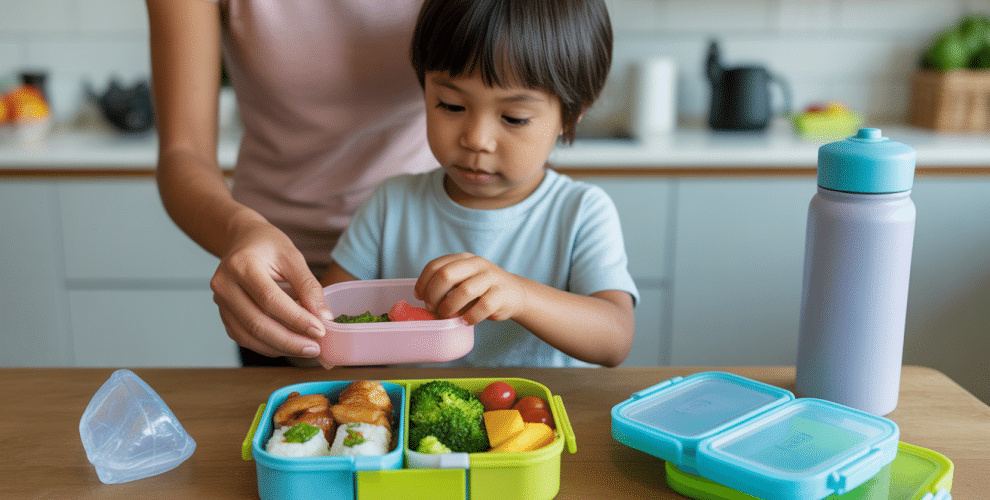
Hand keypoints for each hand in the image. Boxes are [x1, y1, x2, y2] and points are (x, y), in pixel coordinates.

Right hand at [210, 219, 331, 358]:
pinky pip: (244, 338)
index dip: (296, 319)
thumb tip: (324, 317)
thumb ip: (308, 286)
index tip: (320, 331)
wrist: (242, 241)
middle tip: (316, 349)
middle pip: (257, 323)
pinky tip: (289, 345)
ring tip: (307, 349)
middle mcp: (224, 285)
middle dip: (289, 341)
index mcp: (241, 265)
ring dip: (280, 348)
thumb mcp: (293, 257)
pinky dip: (268, 346)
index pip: (270, 300)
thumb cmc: (268, 246)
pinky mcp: (224, 315)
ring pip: (249, 336)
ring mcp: (220, 303)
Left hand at [414, 253, 527, 324]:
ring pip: (464, 291)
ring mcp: (491, 278)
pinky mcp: (501, 294)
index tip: (420, 297)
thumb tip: (424, 301)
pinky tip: (466, 321)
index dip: (423, 283)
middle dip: (433, 295)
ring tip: (447, 315)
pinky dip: (470, 317)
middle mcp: (477, 264)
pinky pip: (482, 306)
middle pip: (446, 275)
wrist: (515, 294)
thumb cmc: (482, 290)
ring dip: (449, 307)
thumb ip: (447, 285)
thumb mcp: (464, 280)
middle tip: (433, 308)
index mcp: (463, 259)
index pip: (435, 266)